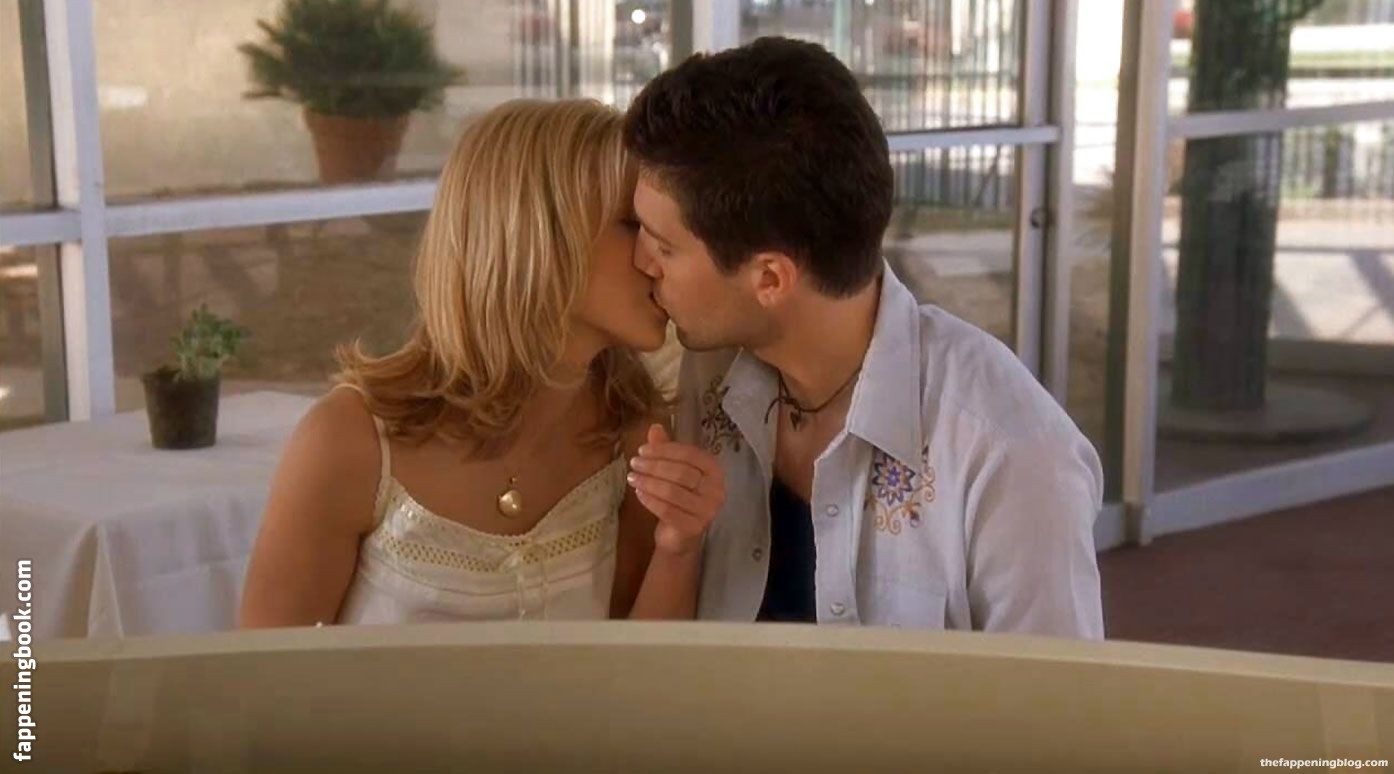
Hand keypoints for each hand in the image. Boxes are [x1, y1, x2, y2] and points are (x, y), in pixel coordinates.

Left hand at [627, 424, 724, 556]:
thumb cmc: (679, 497)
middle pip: (681, 472)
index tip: (641, 450)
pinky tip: (639, 494)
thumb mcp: (673, 470)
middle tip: (634, 464)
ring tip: (632, 478)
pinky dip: (650, 500)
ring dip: (648, 482)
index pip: (690, 454)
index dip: (664, 450)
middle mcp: (717, 489)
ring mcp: (707, 510)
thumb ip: (666, 449)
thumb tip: (654, 426)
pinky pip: (667, 510)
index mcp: (715, 470)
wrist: (681, 535)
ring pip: (672, 491)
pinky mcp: (694, 527)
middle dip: (653, 466)